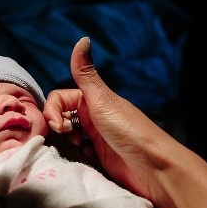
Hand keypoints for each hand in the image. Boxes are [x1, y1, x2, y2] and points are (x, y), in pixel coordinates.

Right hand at [43, 36, 176, 202]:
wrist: (154, 168)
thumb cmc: (129, 131)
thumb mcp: (103, 100)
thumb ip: (86, 73)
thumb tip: (83, 38)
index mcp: (93, 100)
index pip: (59, 99)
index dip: (52, 111)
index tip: (58, 126)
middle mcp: (94, 116)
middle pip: (60, 117)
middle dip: (57, 127)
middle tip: (68, 138)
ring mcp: (96, 138)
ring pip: (67, 136)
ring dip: (64, 142)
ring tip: (74, 150)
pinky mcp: (99, 158)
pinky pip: (76, 154)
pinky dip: (74, 157)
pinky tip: (83, 160)